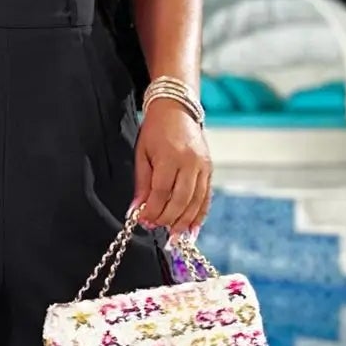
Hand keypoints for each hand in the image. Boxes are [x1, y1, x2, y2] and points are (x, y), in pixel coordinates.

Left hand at [129, 100, 211, 237]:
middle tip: (155, 227)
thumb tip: (135, 211)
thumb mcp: (142, 154)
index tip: (143, 220)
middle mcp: (190, 162)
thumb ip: (141, 184)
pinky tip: (191, 230)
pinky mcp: (210, 169)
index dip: (152, 210)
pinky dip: (199, 216)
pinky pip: (206, 198)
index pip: (161, 191)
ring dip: (183, 222)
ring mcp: (203, 166)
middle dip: (166, 218)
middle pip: (180, 200)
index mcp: (170, 156)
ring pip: (195, 202)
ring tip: (172, 235)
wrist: (177, 110)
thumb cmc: (155, 131)